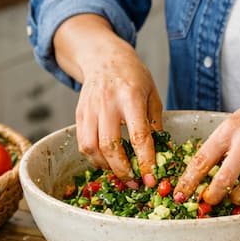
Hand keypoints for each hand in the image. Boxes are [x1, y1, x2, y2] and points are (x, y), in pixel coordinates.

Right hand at [73, 40, 162, 186]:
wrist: (104, 57)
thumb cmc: (133, 76)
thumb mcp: (152, 94)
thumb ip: (154, 123)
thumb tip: (160, 153)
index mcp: (131, 97)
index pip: (138, 136)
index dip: (144, 161)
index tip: (151, 179)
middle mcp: (107, 103)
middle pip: (110, 146)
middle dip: (123, 170)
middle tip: (135, 183)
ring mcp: (90, 109)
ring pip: (91, 148)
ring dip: (106, 167)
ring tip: (121, 173)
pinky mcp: (79, 114)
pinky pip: (83, 143)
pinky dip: (94, 158)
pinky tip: (107, 161)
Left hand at [174, 90, 239, 205]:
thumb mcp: (237, 121)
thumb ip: (222, 143)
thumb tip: (202, 172)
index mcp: (229, 129)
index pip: (202, 159)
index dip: (188, 181)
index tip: (179, 194)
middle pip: (223, 180)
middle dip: (212, 196)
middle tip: (207, 201)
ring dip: (236, 198)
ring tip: (233, 196)